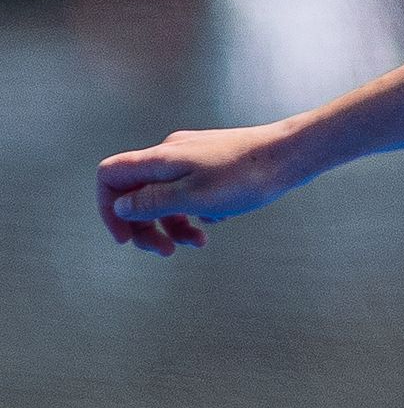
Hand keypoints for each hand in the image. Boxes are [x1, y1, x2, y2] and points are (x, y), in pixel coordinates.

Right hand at [97, 121, 318, 253]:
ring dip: (174, 225)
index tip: (125, 239)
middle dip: (145, 226)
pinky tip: (219, 221)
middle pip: (137, 192)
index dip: (109, 209)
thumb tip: (120, 208)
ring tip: (199, 243)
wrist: (290, 155)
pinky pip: (192, 193)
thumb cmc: (245, 177)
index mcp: (159, 159)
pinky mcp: (214, 167)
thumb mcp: (194, 197)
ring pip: (167, 197)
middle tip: (165, 252)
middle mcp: (170, 155)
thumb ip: (153, 202)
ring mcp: (192, 160)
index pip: (110, 177)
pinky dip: (197, 212)